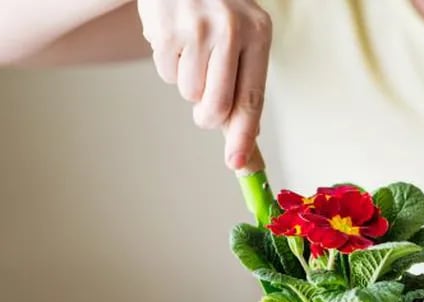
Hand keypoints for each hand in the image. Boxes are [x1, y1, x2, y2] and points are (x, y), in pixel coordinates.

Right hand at [137, 0, 271, 169]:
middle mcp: (230, 28)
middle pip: (216, 106)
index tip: (237, 164)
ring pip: (188, 91)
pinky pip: (166, 72)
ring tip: (192, 48)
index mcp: (258, 33)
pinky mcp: (165, 27)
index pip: (252, 98)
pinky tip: (175, 37)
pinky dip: (169, 63)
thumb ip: (245, 90)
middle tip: (205, 107)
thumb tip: (246, 151)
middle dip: (207, 116)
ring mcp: (196, 27)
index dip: (243, 136)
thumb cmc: (219, 13)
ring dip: (187, 81)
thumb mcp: (243, 38)